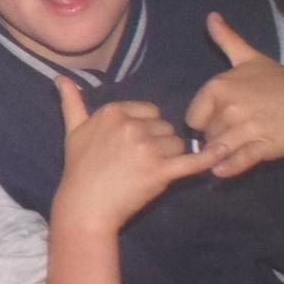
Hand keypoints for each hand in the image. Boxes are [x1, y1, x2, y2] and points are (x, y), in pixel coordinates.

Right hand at [53, 75, 214, 231]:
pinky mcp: (160, 170)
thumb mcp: (72, 131)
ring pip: (177, 145)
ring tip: (148, 173)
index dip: (147, 129)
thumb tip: (60, 77)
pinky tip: (224, 152)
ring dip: (171, 158)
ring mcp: (147, 148)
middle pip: (166, 128)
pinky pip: (191, 161)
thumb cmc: (79, 169)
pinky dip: (209, 157)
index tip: (132, 146)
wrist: (85, 206)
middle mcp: (132, 125)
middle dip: (160, 144)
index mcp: (114, 112)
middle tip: (139, 163)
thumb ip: (72, 102)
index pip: (150, 112)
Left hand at [184, 13, 283, 177]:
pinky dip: (227, 169)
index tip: (221, 119)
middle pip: (206, 135)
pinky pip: (236, 162)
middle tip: (235, 132)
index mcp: (219, 86)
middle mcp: (229, 106)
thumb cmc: (281, 82)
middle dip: (216, 137)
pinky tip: (222, 172)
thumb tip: (210, 15)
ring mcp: (246, 128)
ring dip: (221, 154)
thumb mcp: (251, 58)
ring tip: (234, 148)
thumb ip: (227, 40)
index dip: (205, 122)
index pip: (193, 117)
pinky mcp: (262, 147)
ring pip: (218, 150)